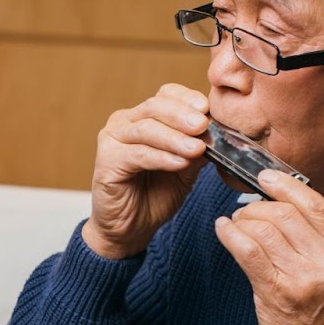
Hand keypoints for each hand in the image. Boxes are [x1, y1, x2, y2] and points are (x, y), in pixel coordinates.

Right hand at [82, 84, 210, 259]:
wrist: (131, 229)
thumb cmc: (155, 195)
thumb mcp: (185, 167)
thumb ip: (196, 146)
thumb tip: (218, 131)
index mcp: (143, 117)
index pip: (165, 95)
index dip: (186, 98)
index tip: (207, 109)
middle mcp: (124, 123)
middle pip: (155, 106)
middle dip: (182, 115)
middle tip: (203, 126)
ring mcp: (111, 140)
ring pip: (146, 129)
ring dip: (175, 138)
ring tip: (196, 149)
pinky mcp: (105, 161)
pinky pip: (137, 154)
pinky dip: (161, 158)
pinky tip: (179, 163)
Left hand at [213, 169, 323, 324]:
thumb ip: (320, 245)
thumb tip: (284, 211)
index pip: (315, 204)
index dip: (286, 186)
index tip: (266, 177)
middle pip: (285, 213)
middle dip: (257, 207)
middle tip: (244, 213)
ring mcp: (305, 278)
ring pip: (264, 228)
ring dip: (242, 221)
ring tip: (234, 226)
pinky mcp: (278, 294)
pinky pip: (248, 251)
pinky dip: (230, 235)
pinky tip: (223, 230)